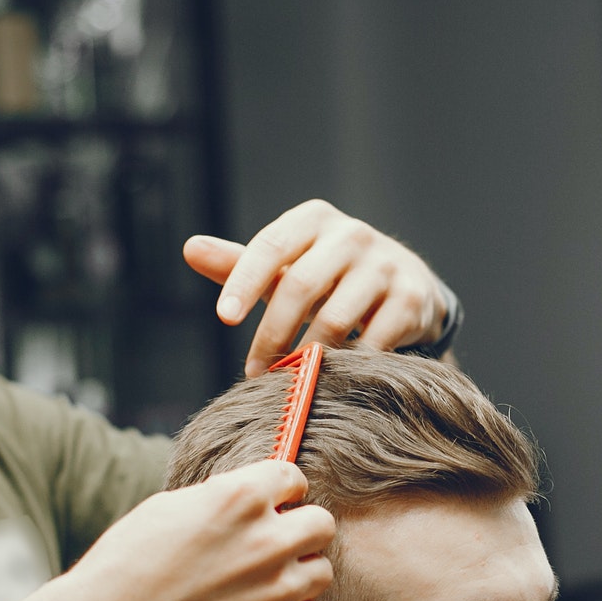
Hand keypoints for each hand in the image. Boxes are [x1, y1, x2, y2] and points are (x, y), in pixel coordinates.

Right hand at [57, 460, 336, 600]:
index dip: (280, 495)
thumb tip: (258, 495)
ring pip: (322, 572)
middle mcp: (266, 539)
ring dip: (297, 578)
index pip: (294, 477)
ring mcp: (276, 590)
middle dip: (298, 534)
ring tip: (259, 591)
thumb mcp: (169, 508)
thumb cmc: (124, 568)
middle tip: (268, 553)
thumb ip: (222, 498)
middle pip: (321, 524)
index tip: (268, 511)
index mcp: (239, 496)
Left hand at [184, 200, 448, 376]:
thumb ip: (239, 263)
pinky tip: (334, 379)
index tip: (224, 319)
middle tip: (255, 370)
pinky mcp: (412, 298)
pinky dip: (349, 364)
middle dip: (272, 333)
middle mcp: (353, 234)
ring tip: (292, 380)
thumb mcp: (286, 267)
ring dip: (307, 356)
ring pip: (336, 318)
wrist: (407, 286)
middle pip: (300, 285)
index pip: (270, 247)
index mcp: (314, 220)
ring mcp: (386, 265)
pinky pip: (373, 340)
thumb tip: (189, 248)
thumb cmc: (330, 277)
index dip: (244, 282)